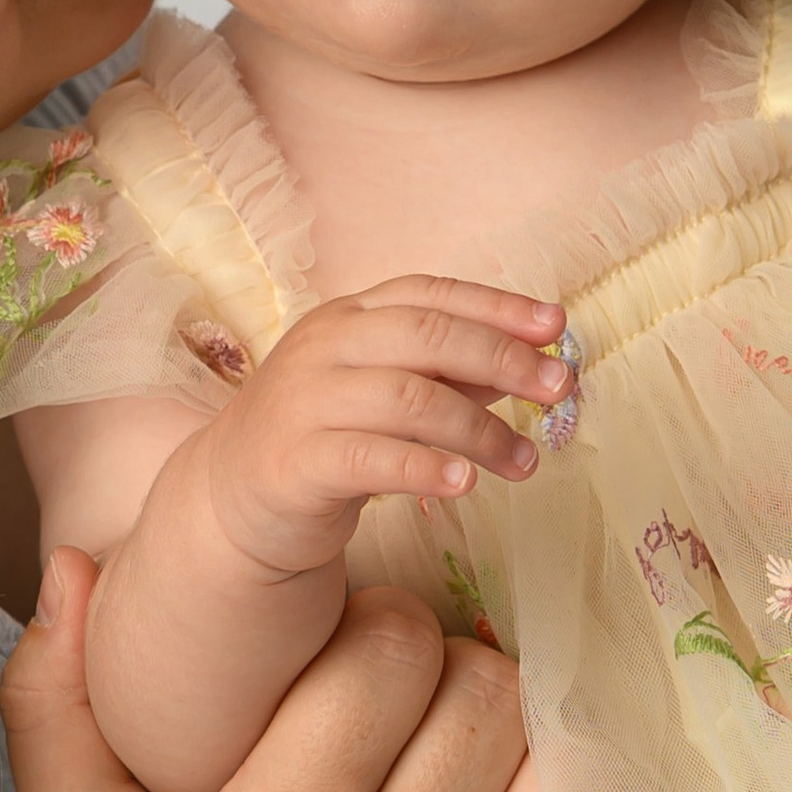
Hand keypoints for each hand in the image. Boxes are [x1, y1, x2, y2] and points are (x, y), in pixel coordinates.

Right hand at [0, 551, 676, 791]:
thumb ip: (53, 691)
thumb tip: (75, 557)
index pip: (393, 643)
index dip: (379, 624)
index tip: (357, 654)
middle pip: (486, 691)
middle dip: (456, 671)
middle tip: (423, 700)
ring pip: (563, 774)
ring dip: (533, 746)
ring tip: (487, 761)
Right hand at [200, 274, 574, 576]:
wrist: (232, 497)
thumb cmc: (326, 434)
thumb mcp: (387, 391)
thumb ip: (450, 375)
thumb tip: (533, 363)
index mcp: (349, 317)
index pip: (429, 294)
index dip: (496, 306)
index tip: (556, 325)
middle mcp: (325, 347)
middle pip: (424, 335)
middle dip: (501, 357)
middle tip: (558, 388)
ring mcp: (305, 401)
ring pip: (407, 397)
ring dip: (480, 429)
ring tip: (526, 461)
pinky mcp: (296, 462)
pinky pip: (370, 458)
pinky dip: (424, 467)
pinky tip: (465, 483)